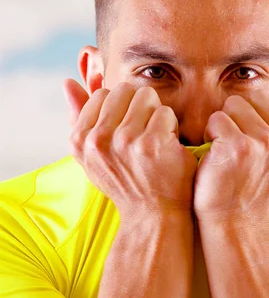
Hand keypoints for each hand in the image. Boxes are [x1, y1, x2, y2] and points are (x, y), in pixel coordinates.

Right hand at [63, 79, 197, 219]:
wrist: (152, 215)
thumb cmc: (123, 180)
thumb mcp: (91, 154)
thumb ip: (78, 116)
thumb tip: (67, 82)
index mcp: (80, 140)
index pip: (103, 94)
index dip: (121, 109)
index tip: (125, 132)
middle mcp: (99, 140)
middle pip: (125, 90)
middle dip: (139, 106)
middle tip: (142, 134)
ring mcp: (126, 141)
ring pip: (147, 97)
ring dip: (156, 115)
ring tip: (154, 141)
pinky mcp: (153, 143)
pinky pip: (165, 112)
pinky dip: (171, 128)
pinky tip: (167, 148)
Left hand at [193, 90, 268, 222]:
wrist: (239, 224)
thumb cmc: (263, 192)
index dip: (263, 119)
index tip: (259, 145)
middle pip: (258, 98)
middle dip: (243, 116)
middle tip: (240, 145)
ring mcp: (266, 142)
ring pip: (235, 105)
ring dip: (226, 124)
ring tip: (229, 149)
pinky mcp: (238, 146)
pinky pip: (217, 118)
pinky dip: (211, 134)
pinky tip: (217, 155)